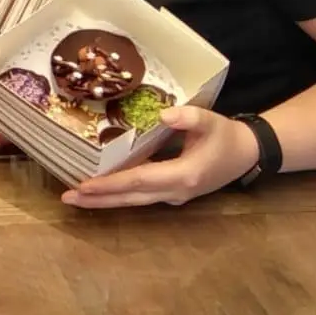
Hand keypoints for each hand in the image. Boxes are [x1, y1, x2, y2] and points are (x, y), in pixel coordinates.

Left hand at [63, 107, 259, 208]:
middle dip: (98, 199)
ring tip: (76, 197)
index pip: (139, 180)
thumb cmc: (227, 136)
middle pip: (131, 198)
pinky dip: (119, 194)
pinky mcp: (173, 193)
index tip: (84, 185)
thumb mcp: (211, 121)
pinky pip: (141, 196)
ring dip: (105, 200)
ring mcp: (174, 195)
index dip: (111, 183)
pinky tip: (101, 190)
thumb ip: (189, 117)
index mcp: (183, 175)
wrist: (248, 154)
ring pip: (134, 200)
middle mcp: (176, 191)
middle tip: (67, 198)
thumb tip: (163, 114)